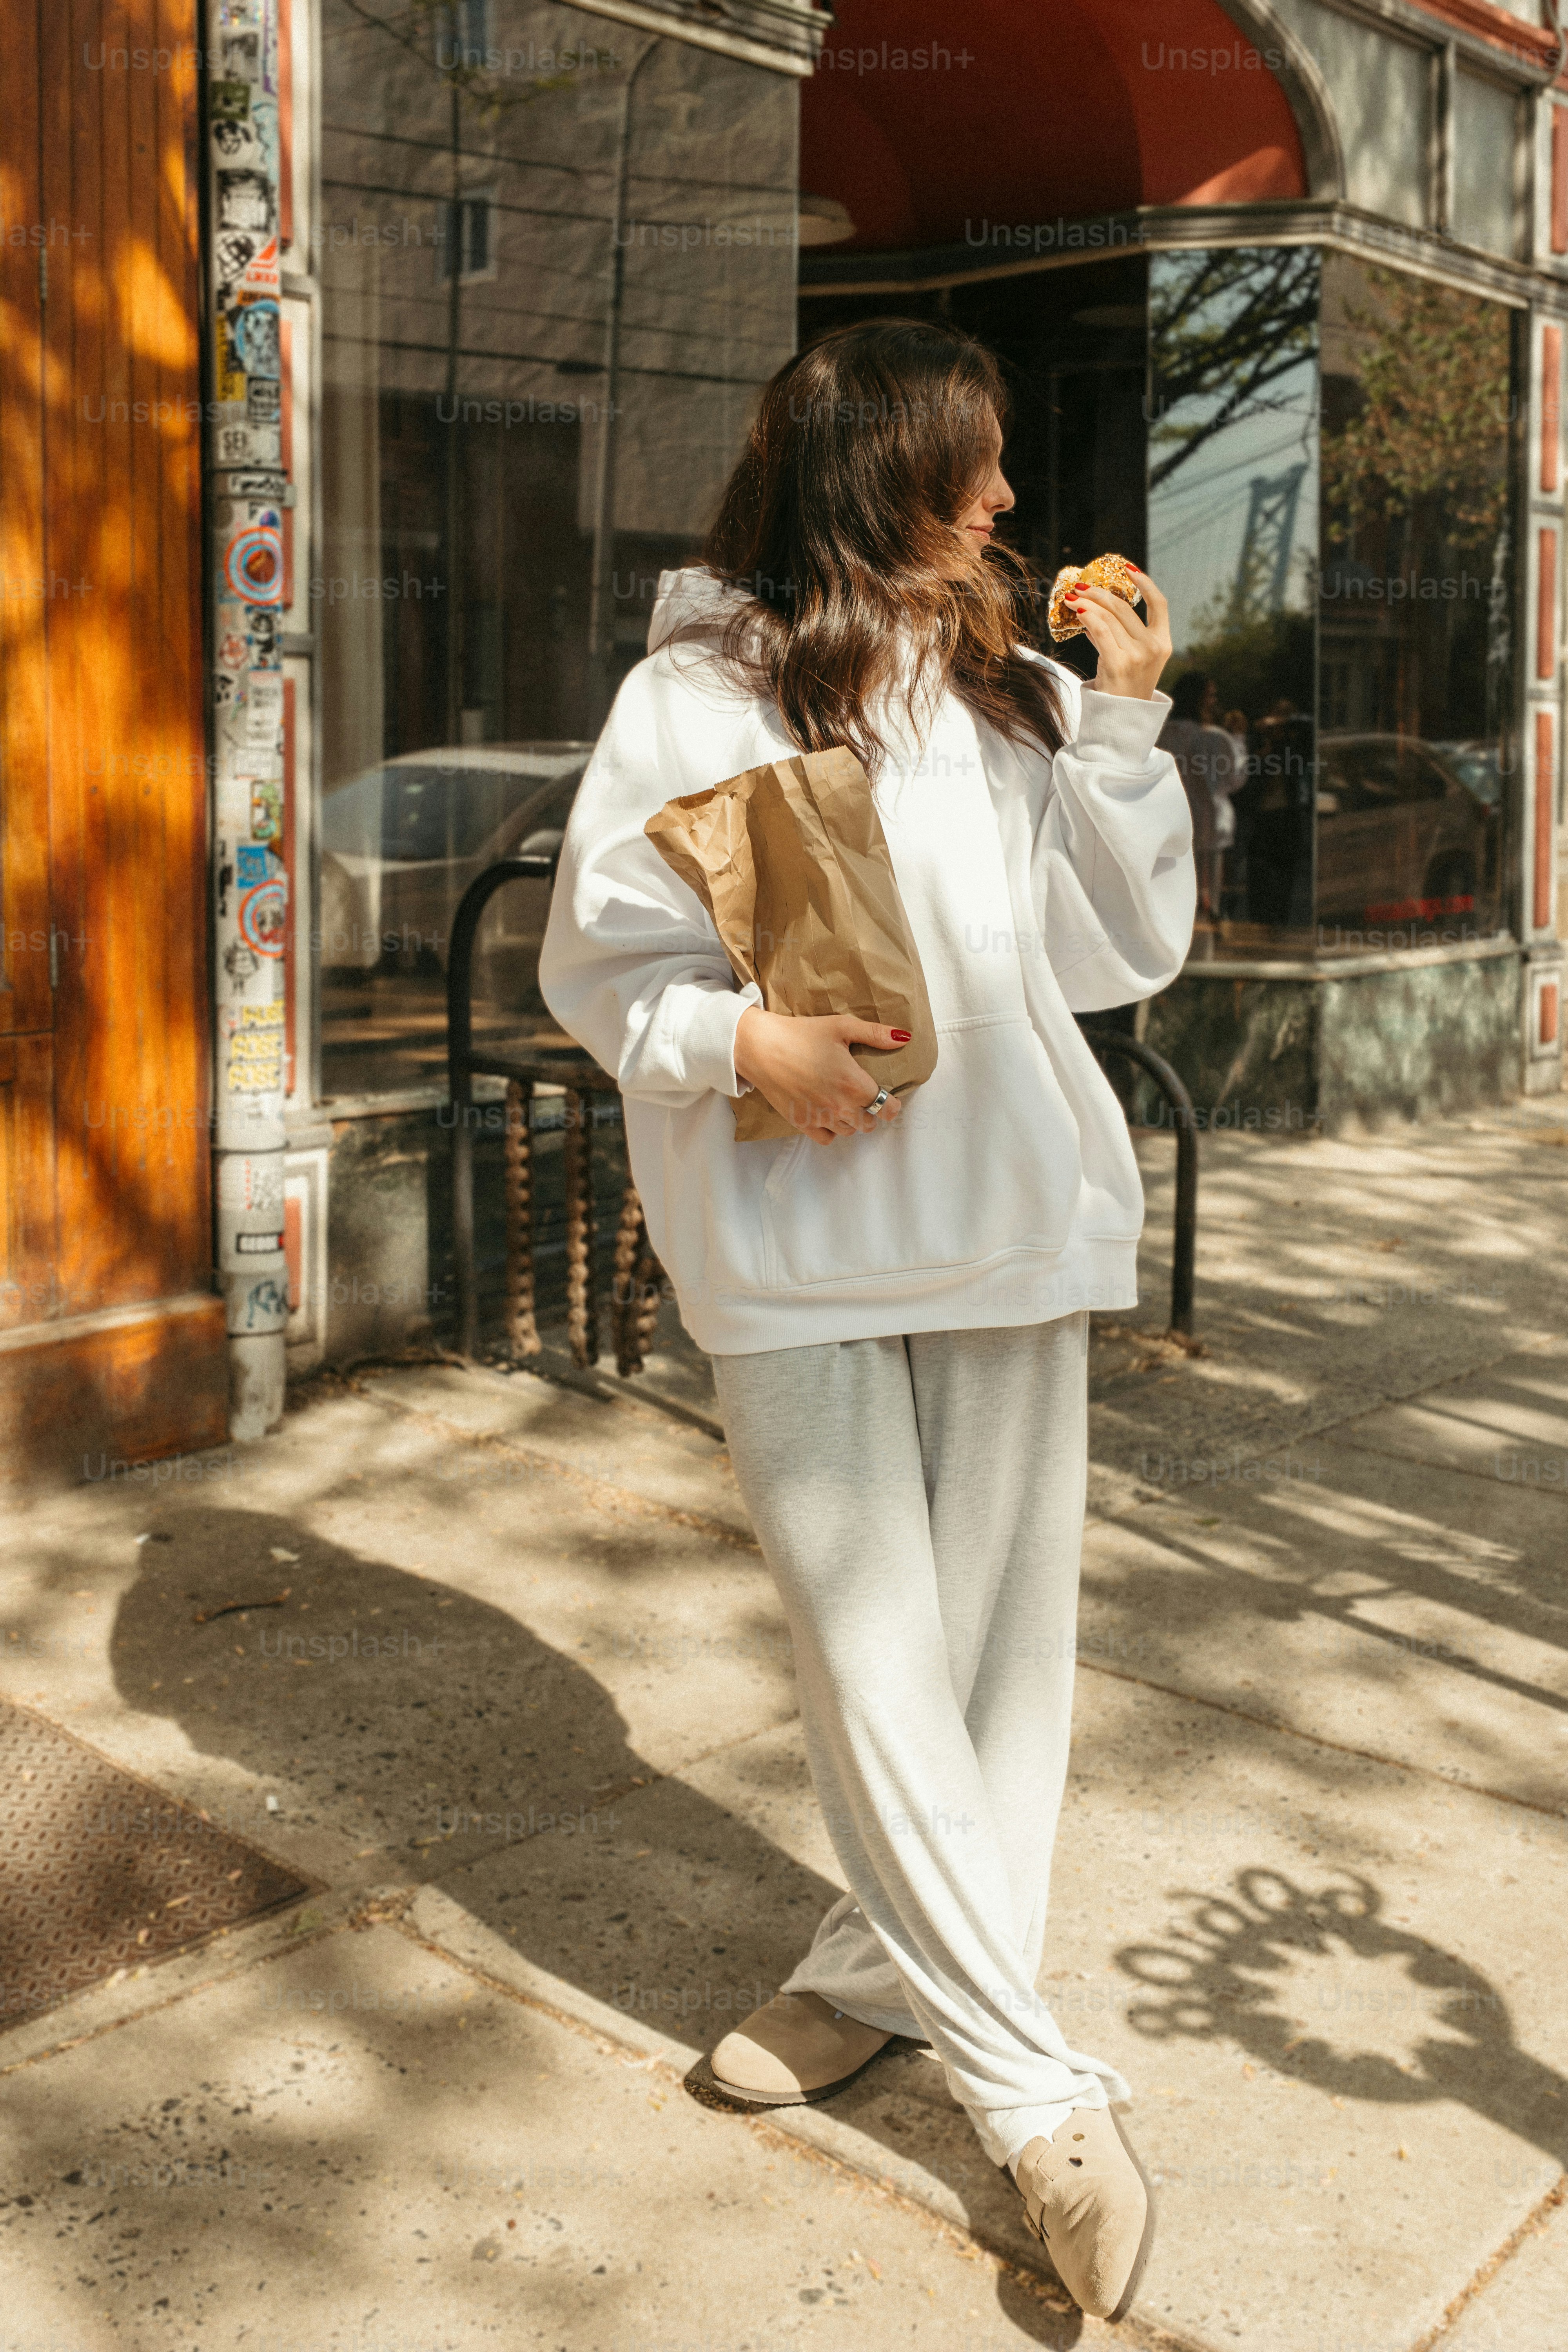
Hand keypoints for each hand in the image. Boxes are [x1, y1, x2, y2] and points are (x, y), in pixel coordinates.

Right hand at [734, 1008, 907, 1145]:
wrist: (761, 1047)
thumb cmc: (801, 1034)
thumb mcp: (842, 1026)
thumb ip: (875, 1034)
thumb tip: (903, 1038)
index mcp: (854, 1084)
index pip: (886, 1107)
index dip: (892, 1105)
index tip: (890, 1098)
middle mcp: (839, 1106)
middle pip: (869, 1123)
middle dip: (872, 1112)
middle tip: (866, 1098)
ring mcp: (819, 1117)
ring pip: (849, 1131)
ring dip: (853, 1120)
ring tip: (847, 1104)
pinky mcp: (801, 1122)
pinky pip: (826, 1139)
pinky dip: (831, 1130)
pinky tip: (828, 1115)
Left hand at [1065, 568, 1171, 700]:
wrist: (1121, 723)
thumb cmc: (1122, 692)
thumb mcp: (1128, 660)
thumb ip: (1116, 636)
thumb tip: (1092, 613)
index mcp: (1163, 644)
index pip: (1160, 604)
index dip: (1145, 583)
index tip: (1127, 569)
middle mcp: (1153, 648)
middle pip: (1125, 608)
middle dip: (1100, 593)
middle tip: (1081, 587)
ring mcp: (1138, 656)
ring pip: (1109, 618)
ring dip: (1087, 604)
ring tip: (1070, 598)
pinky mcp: (1119, 664)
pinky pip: (1101, 631)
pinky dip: (1087, 617)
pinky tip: (1076, 611)